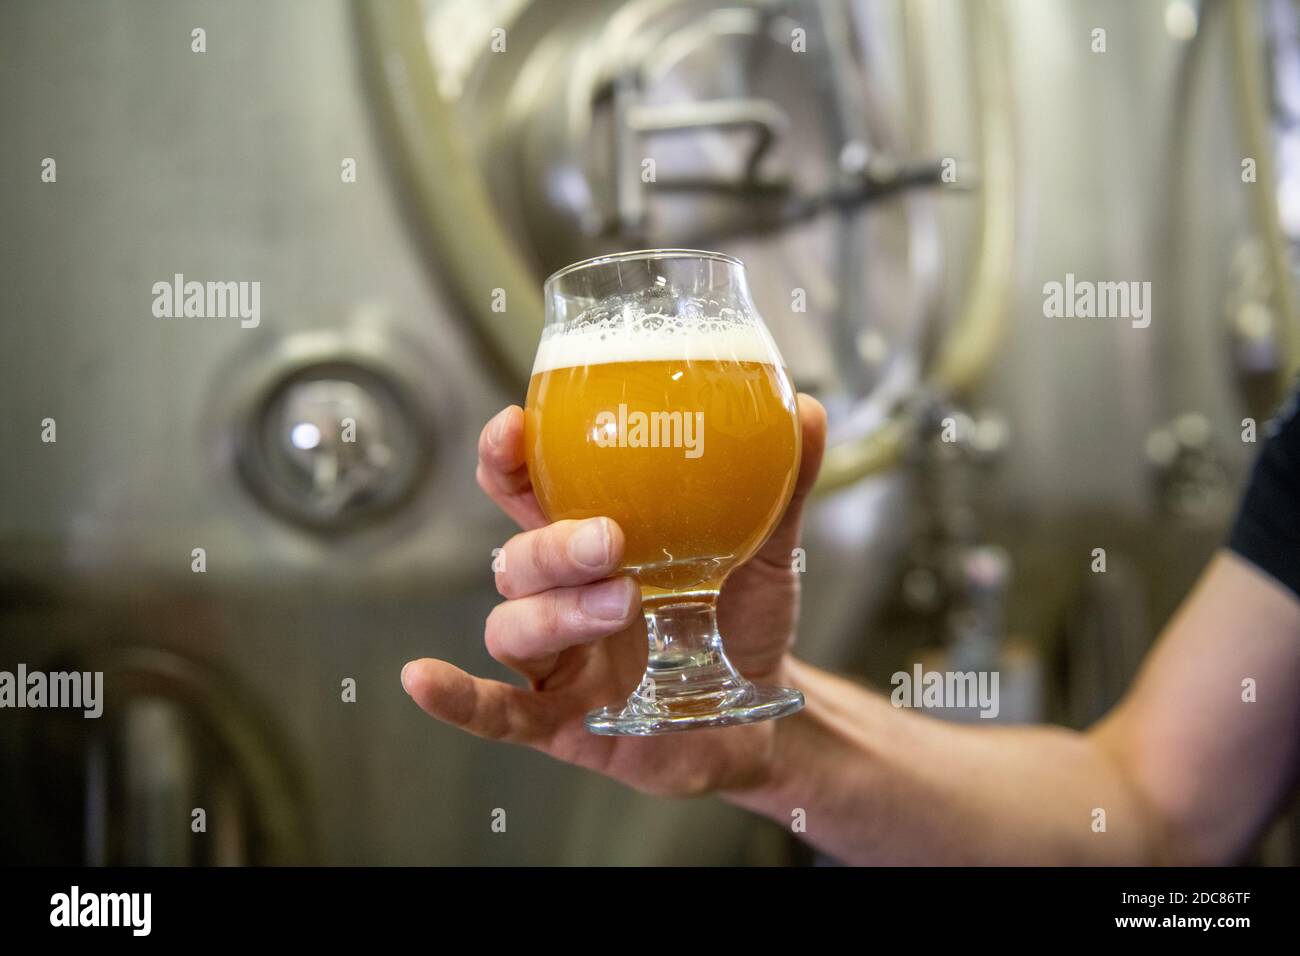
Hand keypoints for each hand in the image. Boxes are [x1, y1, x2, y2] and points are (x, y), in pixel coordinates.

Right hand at [401, 395, 826, 795]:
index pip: (527, 488)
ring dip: (556, 611)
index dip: (507, 456)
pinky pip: (495, 709)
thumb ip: (779, 486)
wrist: (764, 710)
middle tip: (608, 538)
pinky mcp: (560, 719)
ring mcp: (557, 659)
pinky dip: (458, 697)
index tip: (513, 426)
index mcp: (594, 539)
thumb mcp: (768, 550)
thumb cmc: (743, 618)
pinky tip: (423, 678)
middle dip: (550, 542)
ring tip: (624, 604)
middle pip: (516, 555)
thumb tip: (809, 407)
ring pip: (514, 623)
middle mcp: (562, 593)